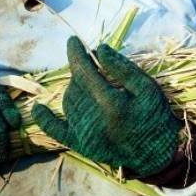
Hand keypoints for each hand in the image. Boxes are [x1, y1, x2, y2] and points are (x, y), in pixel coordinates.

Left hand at [31, 36, 181, 177]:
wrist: (158, 154)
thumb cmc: (155, 117)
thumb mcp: (147, 88)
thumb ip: (122, 68)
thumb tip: (98, 49)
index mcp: (110, 104)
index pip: (84, 72)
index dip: (76, 54)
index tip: (73, 40)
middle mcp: (93, 121)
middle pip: (75, 85)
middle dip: (82, 71)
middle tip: (94, 66)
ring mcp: (84, 136)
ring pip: (68, 101)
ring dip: (75, 87)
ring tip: (89, 83)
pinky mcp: (82, 146)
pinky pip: (58, 131)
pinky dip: (46, 119)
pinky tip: (38, 108)